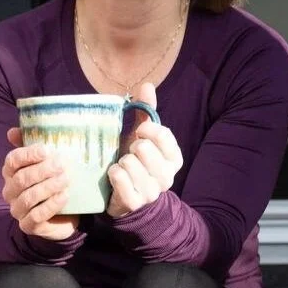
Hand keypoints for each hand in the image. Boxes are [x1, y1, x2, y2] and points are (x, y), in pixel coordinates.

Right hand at [3, 127, 79, 240]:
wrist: (67, 213)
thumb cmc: (54, 183)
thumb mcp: (48, 163)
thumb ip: (34, 146)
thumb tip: (12, 132)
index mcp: (11, 173)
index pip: (12, 161)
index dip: (28, 155)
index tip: (47, 150)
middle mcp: (10, 191)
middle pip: (21, 179)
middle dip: (42, 171)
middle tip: (62, 165)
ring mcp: (17, 210)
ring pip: (28, 197)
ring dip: (48, 187)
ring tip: (65, 179)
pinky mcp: (28, 226)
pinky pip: (36, 216)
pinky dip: (51, 205)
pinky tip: (64, 196)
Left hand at [106, 83, 182, 218]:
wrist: (125, 196)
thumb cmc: (135, 161)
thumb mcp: (142, 137)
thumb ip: (147, 112)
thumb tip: (147, 85)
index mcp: (174, 159)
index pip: (163, 135)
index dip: (146, 129)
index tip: (139, 132)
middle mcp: (167, 177)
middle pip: (144, 148)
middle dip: (131, 147)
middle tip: (129, 154)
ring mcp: (151, 192)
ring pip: (130, 163)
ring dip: (121, 161)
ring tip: (122, 166)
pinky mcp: (134, 202)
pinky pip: (119, 177)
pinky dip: (113, 173)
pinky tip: (114, 175)